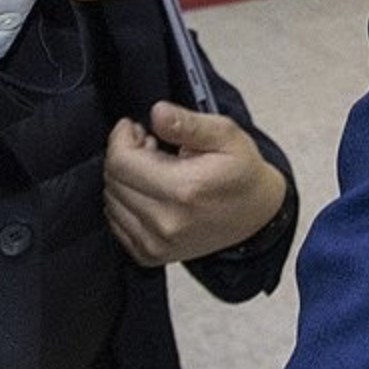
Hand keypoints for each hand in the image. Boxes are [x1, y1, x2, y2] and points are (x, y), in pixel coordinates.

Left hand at [104, 102, 288, 265]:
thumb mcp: (226, 136)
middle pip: (113, 181)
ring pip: (110, 203)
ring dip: (124, 181)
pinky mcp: (150, 255)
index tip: (134, 127)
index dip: (121, 138)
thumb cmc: (243, 174)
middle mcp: (166, 221)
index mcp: (185, 189)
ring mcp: (156, 243)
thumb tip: (157, 113)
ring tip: (152, 170)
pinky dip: (125, 204)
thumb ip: (188, 123)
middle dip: (125, 157)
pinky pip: (116, 224)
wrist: (257, 216)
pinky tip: (149, 193)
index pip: (121, 162)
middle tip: (150, 146)